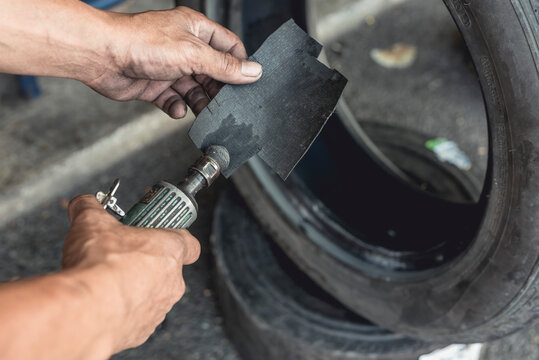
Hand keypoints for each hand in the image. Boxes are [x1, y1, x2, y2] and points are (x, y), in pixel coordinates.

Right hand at [62, 195, 199, 352]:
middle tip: (121, 257)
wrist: (86, 310)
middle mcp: (172, 281)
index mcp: (170, 250)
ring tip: (107, 281)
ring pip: (152, 295)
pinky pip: (137, 316)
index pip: (190, 244)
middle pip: (166, 269)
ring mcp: (159, 308)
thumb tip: (84, 203)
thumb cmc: (100, 266)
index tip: (161, 234)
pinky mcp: (143, 331)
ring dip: (134, 288)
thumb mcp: (91, 221)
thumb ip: (90, 207)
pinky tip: (103, 302)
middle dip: (145, 263)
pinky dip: (123, 310)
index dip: (176, 237)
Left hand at [83, 6, 261, 117]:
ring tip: (205, 111)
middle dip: (219, 89)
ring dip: (200, 101)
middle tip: (227, 104)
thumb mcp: (193, 53)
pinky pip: (173, 99)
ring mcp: (168, 67)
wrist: (101, 56)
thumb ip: (224, 66)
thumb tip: (253, 71)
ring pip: (194, 88)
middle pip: (213, 72)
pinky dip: (177, 107)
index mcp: (196, 30)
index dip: (239, 64)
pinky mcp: (154, 85)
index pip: (228, 47)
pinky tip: (178, 109)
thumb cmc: (141, 43)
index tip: (248, 83)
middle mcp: (183, 47)